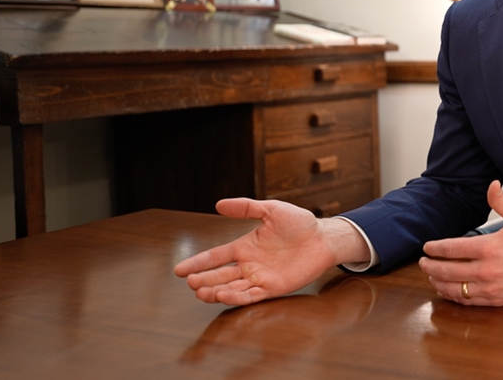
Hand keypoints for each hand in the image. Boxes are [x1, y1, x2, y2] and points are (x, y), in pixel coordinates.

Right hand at [174, 198, 368, 305]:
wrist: (323, 238)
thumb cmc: (299, 223)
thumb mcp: (272, 210)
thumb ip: (247, 207)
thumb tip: (219, 204)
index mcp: (244, 246)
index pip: (216, 256)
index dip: (198, 263)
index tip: (179, 270)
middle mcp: (249, 264)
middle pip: (220, 275)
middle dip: (203, 279)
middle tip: (190, 283)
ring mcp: (260, 277)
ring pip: (232, 287)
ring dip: (216, 291)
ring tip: (201, 292)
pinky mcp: (273, 288)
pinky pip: (251, 295)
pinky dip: (236, 297)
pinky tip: (224, 295)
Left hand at [419, 181, 502, 306]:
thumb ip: (501, 202)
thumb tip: (491, 185)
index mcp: (491, 247)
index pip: (452, 249)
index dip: (435, 248)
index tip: (427, 247)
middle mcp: (488, 270)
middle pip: (448, 270)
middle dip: (431, 266)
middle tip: (423, 262)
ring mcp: (492, 288)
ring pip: (455, 288)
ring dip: (439, 283)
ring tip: (432, 277)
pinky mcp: (498, 300)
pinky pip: (470, 301)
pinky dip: (455, 296)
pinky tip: (449, 291)